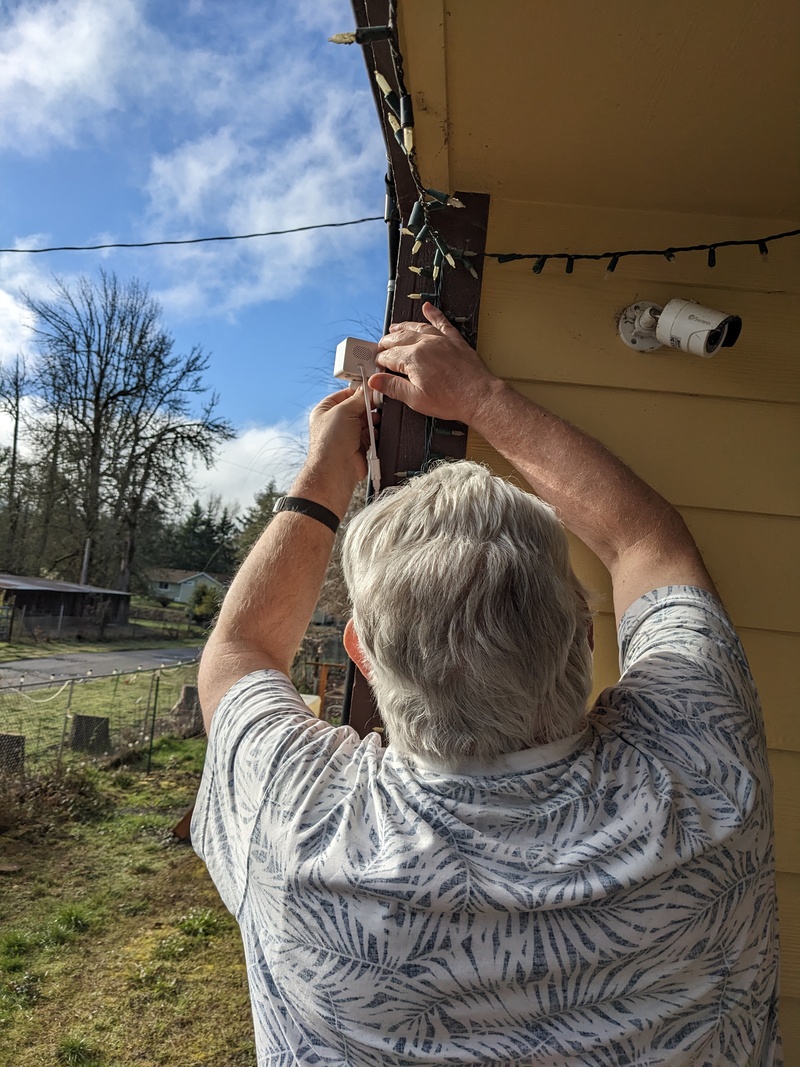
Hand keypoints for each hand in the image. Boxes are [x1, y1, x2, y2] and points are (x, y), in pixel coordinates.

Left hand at [297, 387, 374, 516]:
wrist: (336, 470)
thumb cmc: (330, 443)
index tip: (371, 389)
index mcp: (325, 410)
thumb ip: (358, 398)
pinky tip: (376, 432)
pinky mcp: (358, 446)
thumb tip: (368, 389)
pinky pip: (370, 435)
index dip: (358, 392)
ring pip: (365, 421)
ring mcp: (347, 435)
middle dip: (368, 407)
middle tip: (378, 404)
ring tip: (376, 420)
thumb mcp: (344, 411)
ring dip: (372, 420)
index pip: (344, 395)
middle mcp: (335, 423)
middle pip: (357, 408)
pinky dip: (375, 433)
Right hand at [370, 302, 497, 424]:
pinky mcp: (455, 340)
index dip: (381, 361)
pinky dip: (434, 314)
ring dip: (403, 327)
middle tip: (380, 347)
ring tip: (394, 327)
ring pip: (417, 328)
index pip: (389, 355)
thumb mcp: (416, 399)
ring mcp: (441, 340)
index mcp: (413, 358)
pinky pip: (442, 323)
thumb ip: (393, 387)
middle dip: (387, 343)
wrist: (479, 397)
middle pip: (399, 338)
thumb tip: (374, 380)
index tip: (378, 366)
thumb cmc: (451, 400)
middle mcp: (425, 344)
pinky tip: (428, 308)